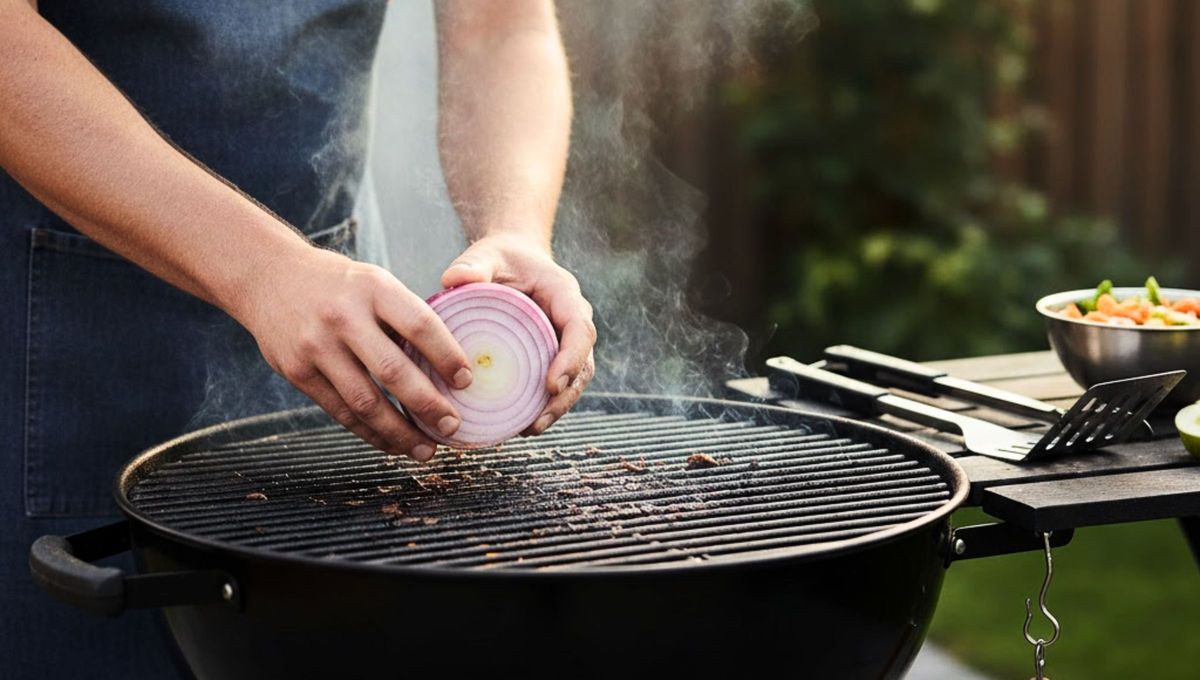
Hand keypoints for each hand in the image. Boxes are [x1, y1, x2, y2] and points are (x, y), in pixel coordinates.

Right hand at [236, 247, 473, 461]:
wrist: (268, 276)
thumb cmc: (338, 284)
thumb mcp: (374, 282)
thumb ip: (405, 317)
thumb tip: (450, 365)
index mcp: (374, 288)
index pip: (420, 325)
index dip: (447, 356)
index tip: (467, 382)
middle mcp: (344, 317)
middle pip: (394, 371)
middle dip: (429, 405)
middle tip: (454, 426)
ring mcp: (317, 347)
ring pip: (366, 402)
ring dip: (401, 433)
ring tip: (427, 450)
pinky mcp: (298, 372)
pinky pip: (341, 412)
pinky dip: (370, 433)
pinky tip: (393, 444)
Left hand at [442, 233, 595, 433]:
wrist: (512, 261)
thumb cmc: (501, 258)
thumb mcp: (486, 255)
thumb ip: (473, 264)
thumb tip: (453, 279)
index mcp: (564, 295)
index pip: (580, 330)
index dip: (571, 359)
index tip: (551, 384)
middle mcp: (571, 321)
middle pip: (582, 365)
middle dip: (564, 396)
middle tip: (538, 421)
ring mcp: (564, 342)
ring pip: (573, 381)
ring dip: (556, 408)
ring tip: (529, 429)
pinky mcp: (551, 357)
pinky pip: (554, 385)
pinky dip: (543, 406)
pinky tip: (520, 425)